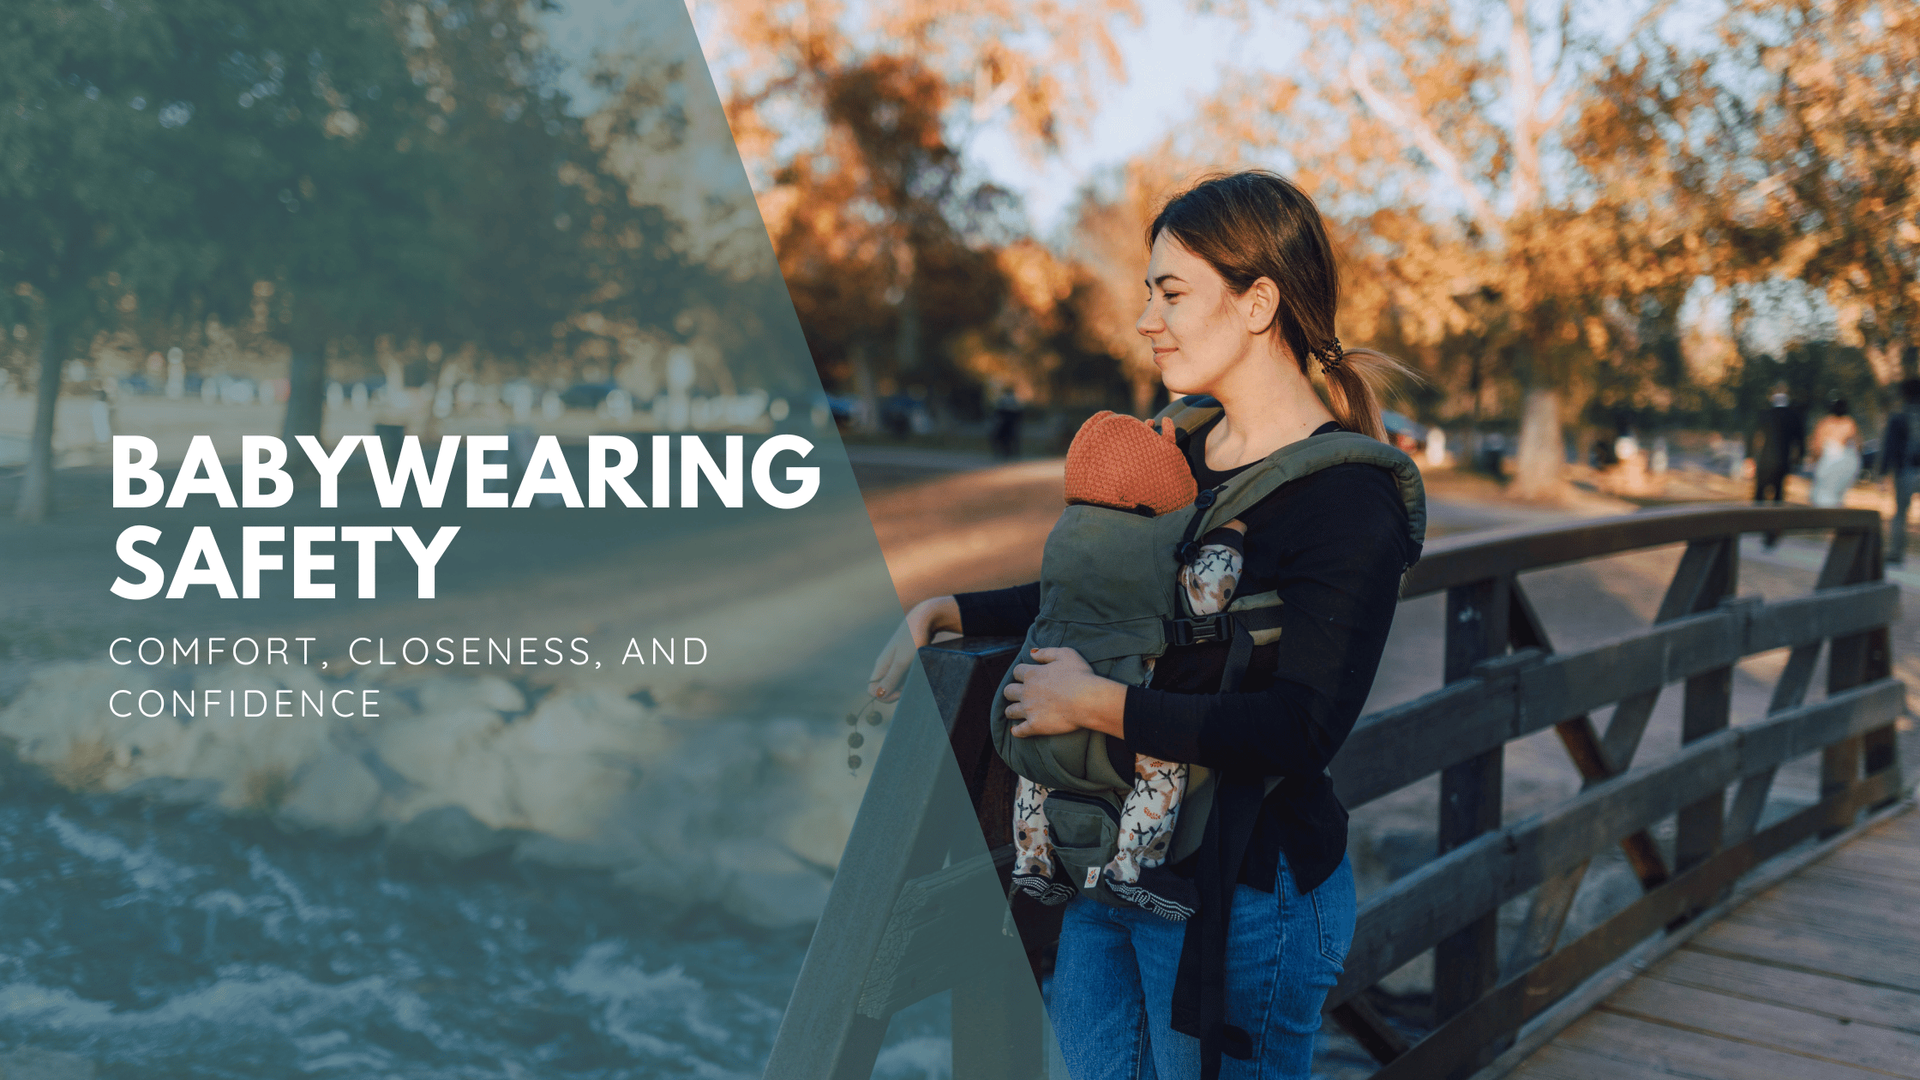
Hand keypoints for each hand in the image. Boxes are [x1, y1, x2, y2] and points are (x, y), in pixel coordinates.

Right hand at [868, 595, 961, 701]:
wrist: (926, 618)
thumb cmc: (913, 639)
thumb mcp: (903, 661)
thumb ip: (890, 679)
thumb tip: (878, 695)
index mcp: (881, 666)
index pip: (873, 690)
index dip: (885, 696)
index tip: (901, 692)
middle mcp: (886, 665)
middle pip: (886, 688)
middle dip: (898, 692)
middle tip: (913, 684)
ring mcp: (896, 662)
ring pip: (897, 682)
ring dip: (907, 684)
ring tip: (919, 674)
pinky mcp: (905, 659)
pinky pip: (905, 675)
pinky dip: (912, 676)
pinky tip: (921, 670)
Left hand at [1004, 647, 1125, 738]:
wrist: (1087, 700)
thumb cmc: (1080, 676)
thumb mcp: (1066, 654)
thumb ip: (1047, 652)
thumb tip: (1032, 653)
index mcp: (1032, 674)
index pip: (1016, 672)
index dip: (1021, 673)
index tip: (1026, 676)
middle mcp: (1026, 692)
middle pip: (1009, 691)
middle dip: (1012, 692)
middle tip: (1019, 694)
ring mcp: (1029, 710)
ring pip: (1010, 711)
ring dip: (1012, 710)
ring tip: (1015, 712)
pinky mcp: (1035, 726)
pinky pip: (1019, 730)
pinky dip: (1016, 731)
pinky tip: (1016, 730)